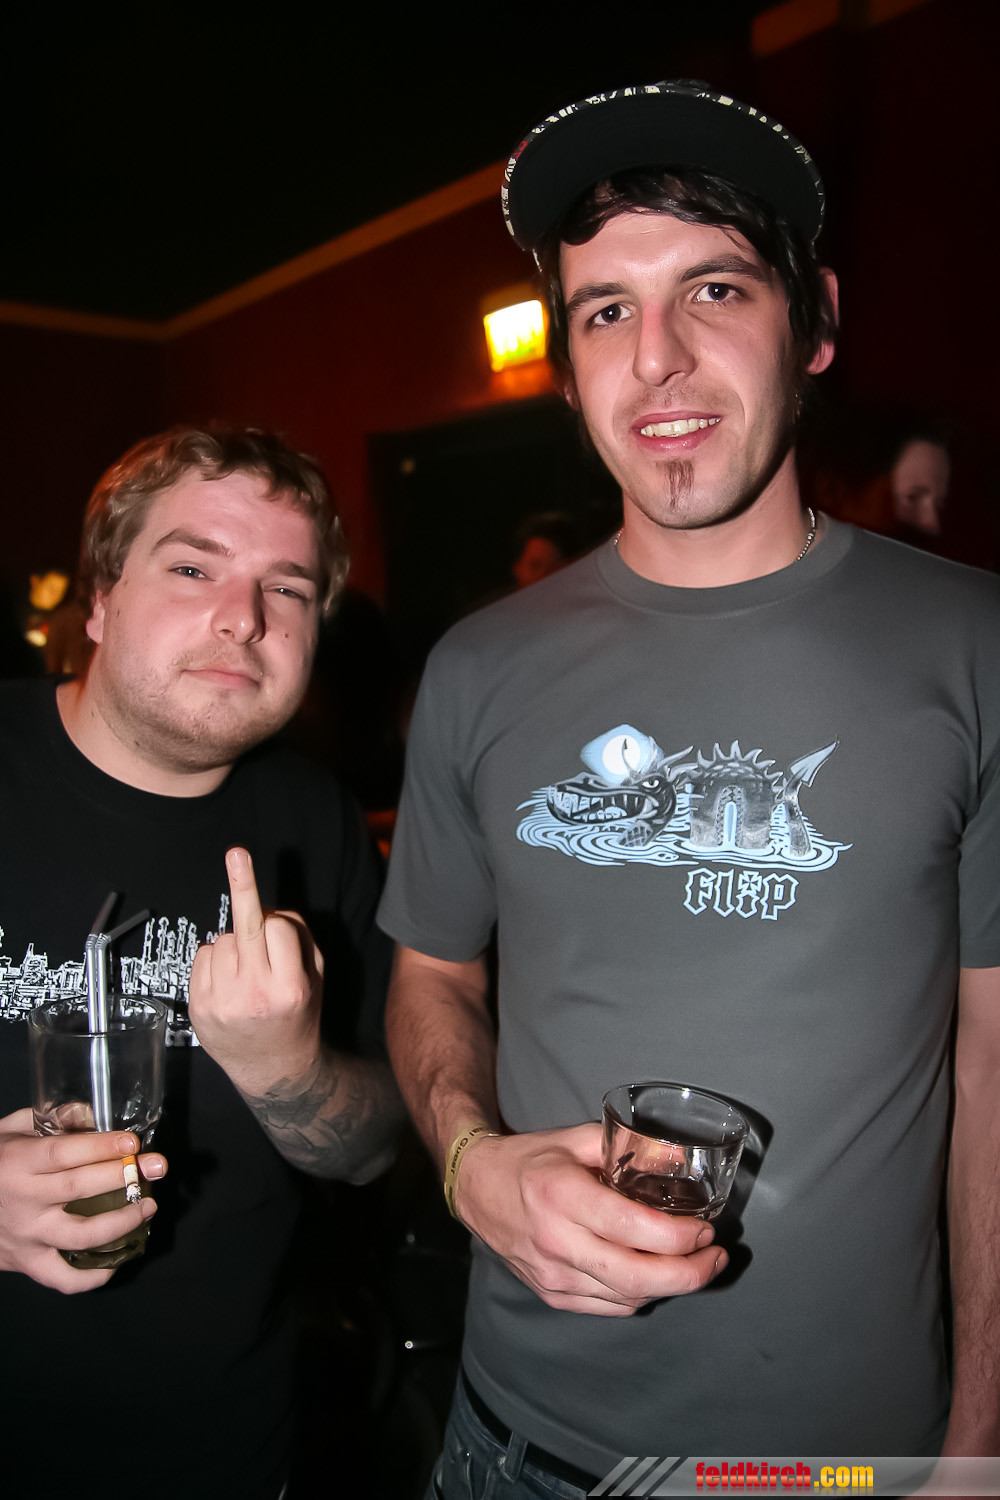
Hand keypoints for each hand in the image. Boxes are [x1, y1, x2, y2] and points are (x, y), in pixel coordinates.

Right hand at [0, 1108, 165, 1292]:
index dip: (102, 1147)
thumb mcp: (9, 1130)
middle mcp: (24, 1200)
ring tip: (147, 1208)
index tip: (133, 1143)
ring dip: (121, 1223)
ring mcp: (26, 1235)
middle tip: (157, 1168)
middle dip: (124, 1177)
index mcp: (18, 1163)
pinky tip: (115, 1262)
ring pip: (80, 1236)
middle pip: (80, 1189)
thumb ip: (49, 1119)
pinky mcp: (26, 1262)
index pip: (65, 1153)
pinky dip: (91, 1278)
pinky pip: (62, 1279)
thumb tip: (90, 1113)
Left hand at [188, 847, 323, 1098]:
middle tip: (237, 852)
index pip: (278, 928)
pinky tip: (227, 980)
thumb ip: (300, 938)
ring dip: (234, 944)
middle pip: (246, 926)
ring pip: (222, 940)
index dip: (278, 922)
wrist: (273, 1071)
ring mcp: (224, 1003)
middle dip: (243, 884)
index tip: (256, 874)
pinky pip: (202, 956)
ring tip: (247, 971)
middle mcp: (256, 995)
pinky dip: (214, 959)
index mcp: (290, 987)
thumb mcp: (316, 977)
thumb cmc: (298, 1015)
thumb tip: (267, 908)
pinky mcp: (199, 1008)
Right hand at [455, 1122, 727, 1316]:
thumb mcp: (576, 1138)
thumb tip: (679, 1157)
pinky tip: (655, 1276)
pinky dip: (640, 1296)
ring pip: (628, 1298)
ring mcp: (553, 1275)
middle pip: (638, 1277)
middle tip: (716, 1257)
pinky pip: (609, 1308)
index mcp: (564, 1196)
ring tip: (696, 1265)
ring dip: (671, 1287)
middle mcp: (557, 1242)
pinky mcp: (552, 1295)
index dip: (680, 1236)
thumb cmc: (530, 1159)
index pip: (635, 1229)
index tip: (705, 1228)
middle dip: (690, 1274)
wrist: (477, 1188)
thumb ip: (626, 1146)